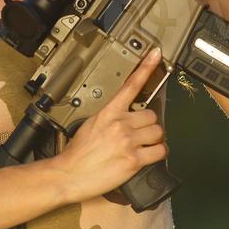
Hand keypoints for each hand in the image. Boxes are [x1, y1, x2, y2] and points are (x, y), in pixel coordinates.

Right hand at [52, 47, 167, 204]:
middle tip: (140, 134)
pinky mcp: (133, 160)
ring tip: (144, 146)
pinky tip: (150, 155)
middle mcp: (120, 124)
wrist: (69, 174)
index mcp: (108, 112)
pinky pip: (159, 151)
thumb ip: (110, 117)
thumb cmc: (77, 153)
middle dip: (148, 125)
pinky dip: (158, 153)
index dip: (146, 67)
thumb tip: (125, 118)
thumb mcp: (91, 125)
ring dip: (154, 139)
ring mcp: (128, 141)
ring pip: (158, 132)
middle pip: (152, 115)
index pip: (131, 85)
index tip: (156, 54)